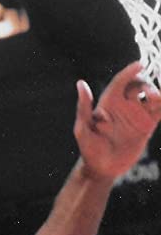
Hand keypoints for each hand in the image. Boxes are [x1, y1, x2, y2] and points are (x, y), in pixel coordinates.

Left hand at [75, 61, 160, 179]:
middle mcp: (125, 105)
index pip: (121, 81)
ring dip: (157, 93)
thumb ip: (83, 107)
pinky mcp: (147, 125)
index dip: (129, 71)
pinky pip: (160, 111)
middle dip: (146, 84)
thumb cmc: (89, 149)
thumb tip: (81, 83)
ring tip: (157, 100)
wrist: (102, 169)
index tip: (139, 65)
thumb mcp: (83, 129)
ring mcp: (137, 114)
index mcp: (109, 102)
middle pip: (139, 85)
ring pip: (152, 96)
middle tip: (149, 95)